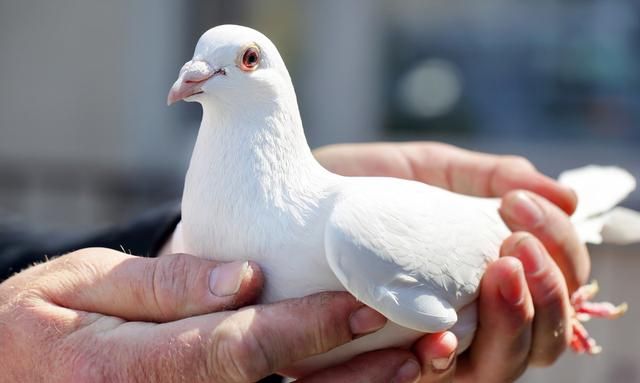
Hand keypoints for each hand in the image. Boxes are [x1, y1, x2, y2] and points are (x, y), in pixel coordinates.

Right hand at [0, 248, 417, 381]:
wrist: (11, 370)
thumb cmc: (43, 322)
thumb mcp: (82, 286)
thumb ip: (162, 286)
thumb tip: (245, 278)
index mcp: (140, 367)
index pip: (242, 349)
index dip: (309, 327)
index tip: (367, 301)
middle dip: (360, 374)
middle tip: (426, 341)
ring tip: (420, 363)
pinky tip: (371, 378)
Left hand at [315, 142, 587, 380]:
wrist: (288, 199)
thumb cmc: (359, 185)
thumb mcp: (428, 170)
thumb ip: (488, 178)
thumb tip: (567, 196)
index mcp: (486, 275)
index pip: (555, 286)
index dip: (561, 253)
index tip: (523, 204)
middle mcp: (468, 317)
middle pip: (541, 336)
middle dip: (550, 292)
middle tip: (517, 243)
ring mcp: (429, 344)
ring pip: (501, 367)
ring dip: (514, 325)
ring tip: (498, 271)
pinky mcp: (382, 361)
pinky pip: (432, 382)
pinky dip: (446, 363)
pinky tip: (439, 338)